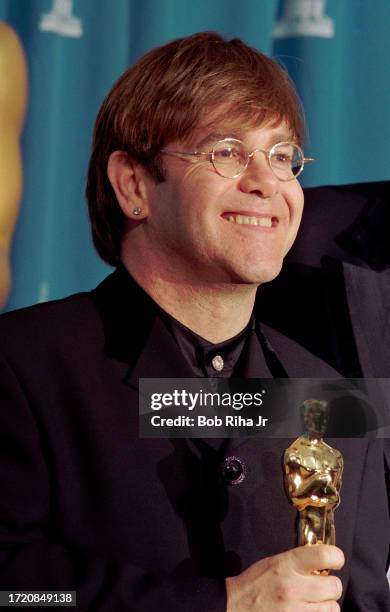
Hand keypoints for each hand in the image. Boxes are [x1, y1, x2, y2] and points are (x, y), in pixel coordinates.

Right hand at [226, 544, 343, 610]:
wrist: (235, 607)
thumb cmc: (255, 583)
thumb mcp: (274, 562)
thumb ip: (298, 561)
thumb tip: (324, 561)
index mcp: (286, 565)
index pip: (324, 555)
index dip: (336, 557)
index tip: (335, 560)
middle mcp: (293, 588)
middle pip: (334, 586)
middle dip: (331, 586)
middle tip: (322, 586)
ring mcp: (296, 611)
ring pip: (333, 608)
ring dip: (327, 605)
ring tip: (316, 603)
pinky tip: (310, 611)